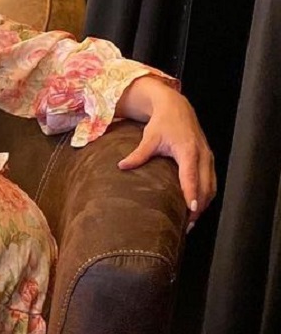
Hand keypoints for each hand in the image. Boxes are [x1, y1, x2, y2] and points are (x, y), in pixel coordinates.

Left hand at [116, 78, 216, 230]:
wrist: (177, 107)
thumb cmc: (163, 123)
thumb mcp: (149, 137)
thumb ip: (138, 154)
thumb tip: (121, 166)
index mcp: (188, 150)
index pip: (192, 176)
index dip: (192, 193)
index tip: (191, 209)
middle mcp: (202, 155)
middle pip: (206, 186)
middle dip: (199, 207)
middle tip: (187, 225)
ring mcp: (208, 158)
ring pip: (211, 186)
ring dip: (204, 204)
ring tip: (190, 222)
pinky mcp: (208, 160)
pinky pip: (211, 182)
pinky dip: (206, 196)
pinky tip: (196, 208)